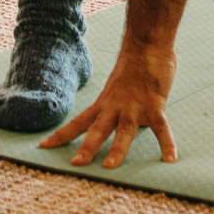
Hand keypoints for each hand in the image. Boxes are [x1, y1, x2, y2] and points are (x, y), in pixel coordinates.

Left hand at [37, 44, 178, 167]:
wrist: (146, 46)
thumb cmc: (132, 68)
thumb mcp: (115, 89)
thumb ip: (115, 107)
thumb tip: (118, 122)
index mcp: (103, 104)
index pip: (78, 122)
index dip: (61, 135)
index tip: (43, 146)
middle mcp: (115, 107)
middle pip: (97, 129)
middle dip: (87, 147)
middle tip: (76, 164)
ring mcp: (135, 107)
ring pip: (124, 131)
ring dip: (117, 149)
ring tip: (110, 167)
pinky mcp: (155, 106)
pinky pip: (162, 128)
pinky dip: (166, 144)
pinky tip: (170, 160)